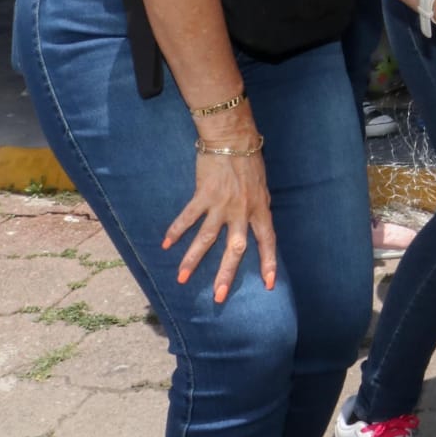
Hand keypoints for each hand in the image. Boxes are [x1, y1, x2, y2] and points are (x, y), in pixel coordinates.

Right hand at [162, 124, 276, 302]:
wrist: (233, 139)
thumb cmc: (250, 162)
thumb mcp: (262, 188)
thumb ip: (257, 209)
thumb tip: (254, 228)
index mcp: (260, 210)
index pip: (267, 241)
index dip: (269, 263)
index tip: (269, 285)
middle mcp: (241, 211)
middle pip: (235, 248)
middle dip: (226, 274)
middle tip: (219, 297)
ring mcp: (221, 205)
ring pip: (206, 238)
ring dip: (193, 260)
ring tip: (182, 279)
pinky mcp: (203, 195)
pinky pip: (188, 217)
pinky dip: (176, 230)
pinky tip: (166, 244)